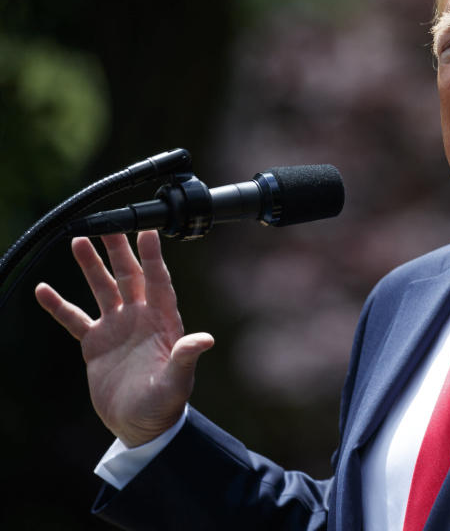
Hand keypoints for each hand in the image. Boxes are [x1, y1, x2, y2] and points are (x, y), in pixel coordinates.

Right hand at [35, 230, 213, 446]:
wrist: (142, 425)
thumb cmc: (166, 404)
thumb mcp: (178, 381)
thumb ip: (186, 357)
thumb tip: (205, 339)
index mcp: (163, 321)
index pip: (158, 281)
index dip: (153, 257)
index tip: (149, 231)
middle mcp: (140, 318)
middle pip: (129, 276)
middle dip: (119, 250)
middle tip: (109, 223)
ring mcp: (117, 328)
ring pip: (103, 289)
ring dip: (91, 266)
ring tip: (78, 240)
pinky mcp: (96, 343)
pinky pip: (75, 318)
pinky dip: (59, 305)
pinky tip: (44, 289)